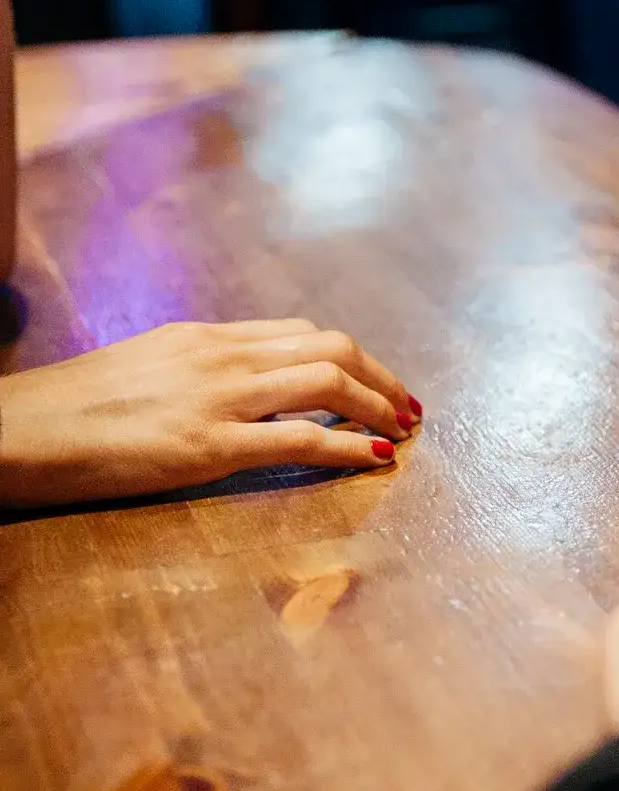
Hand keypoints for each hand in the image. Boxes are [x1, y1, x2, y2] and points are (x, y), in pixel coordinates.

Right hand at [0, 319, 418, 506]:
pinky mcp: (207, 447)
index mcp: (203, 338)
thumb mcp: (144, 369)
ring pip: (326, 382)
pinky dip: (348, 445)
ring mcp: (216, 399)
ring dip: (378, 406)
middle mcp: (218, 357)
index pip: (299, 334)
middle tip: (408, 407)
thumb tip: (244, 391)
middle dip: (381, 377)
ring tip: (402, 430)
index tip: (377, 381)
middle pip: (329, 348)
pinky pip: (300, 439)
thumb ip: (198, 372)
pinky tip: (374, 457)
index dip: (351, 358)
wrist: (11, 431)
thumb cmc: (68, 410)